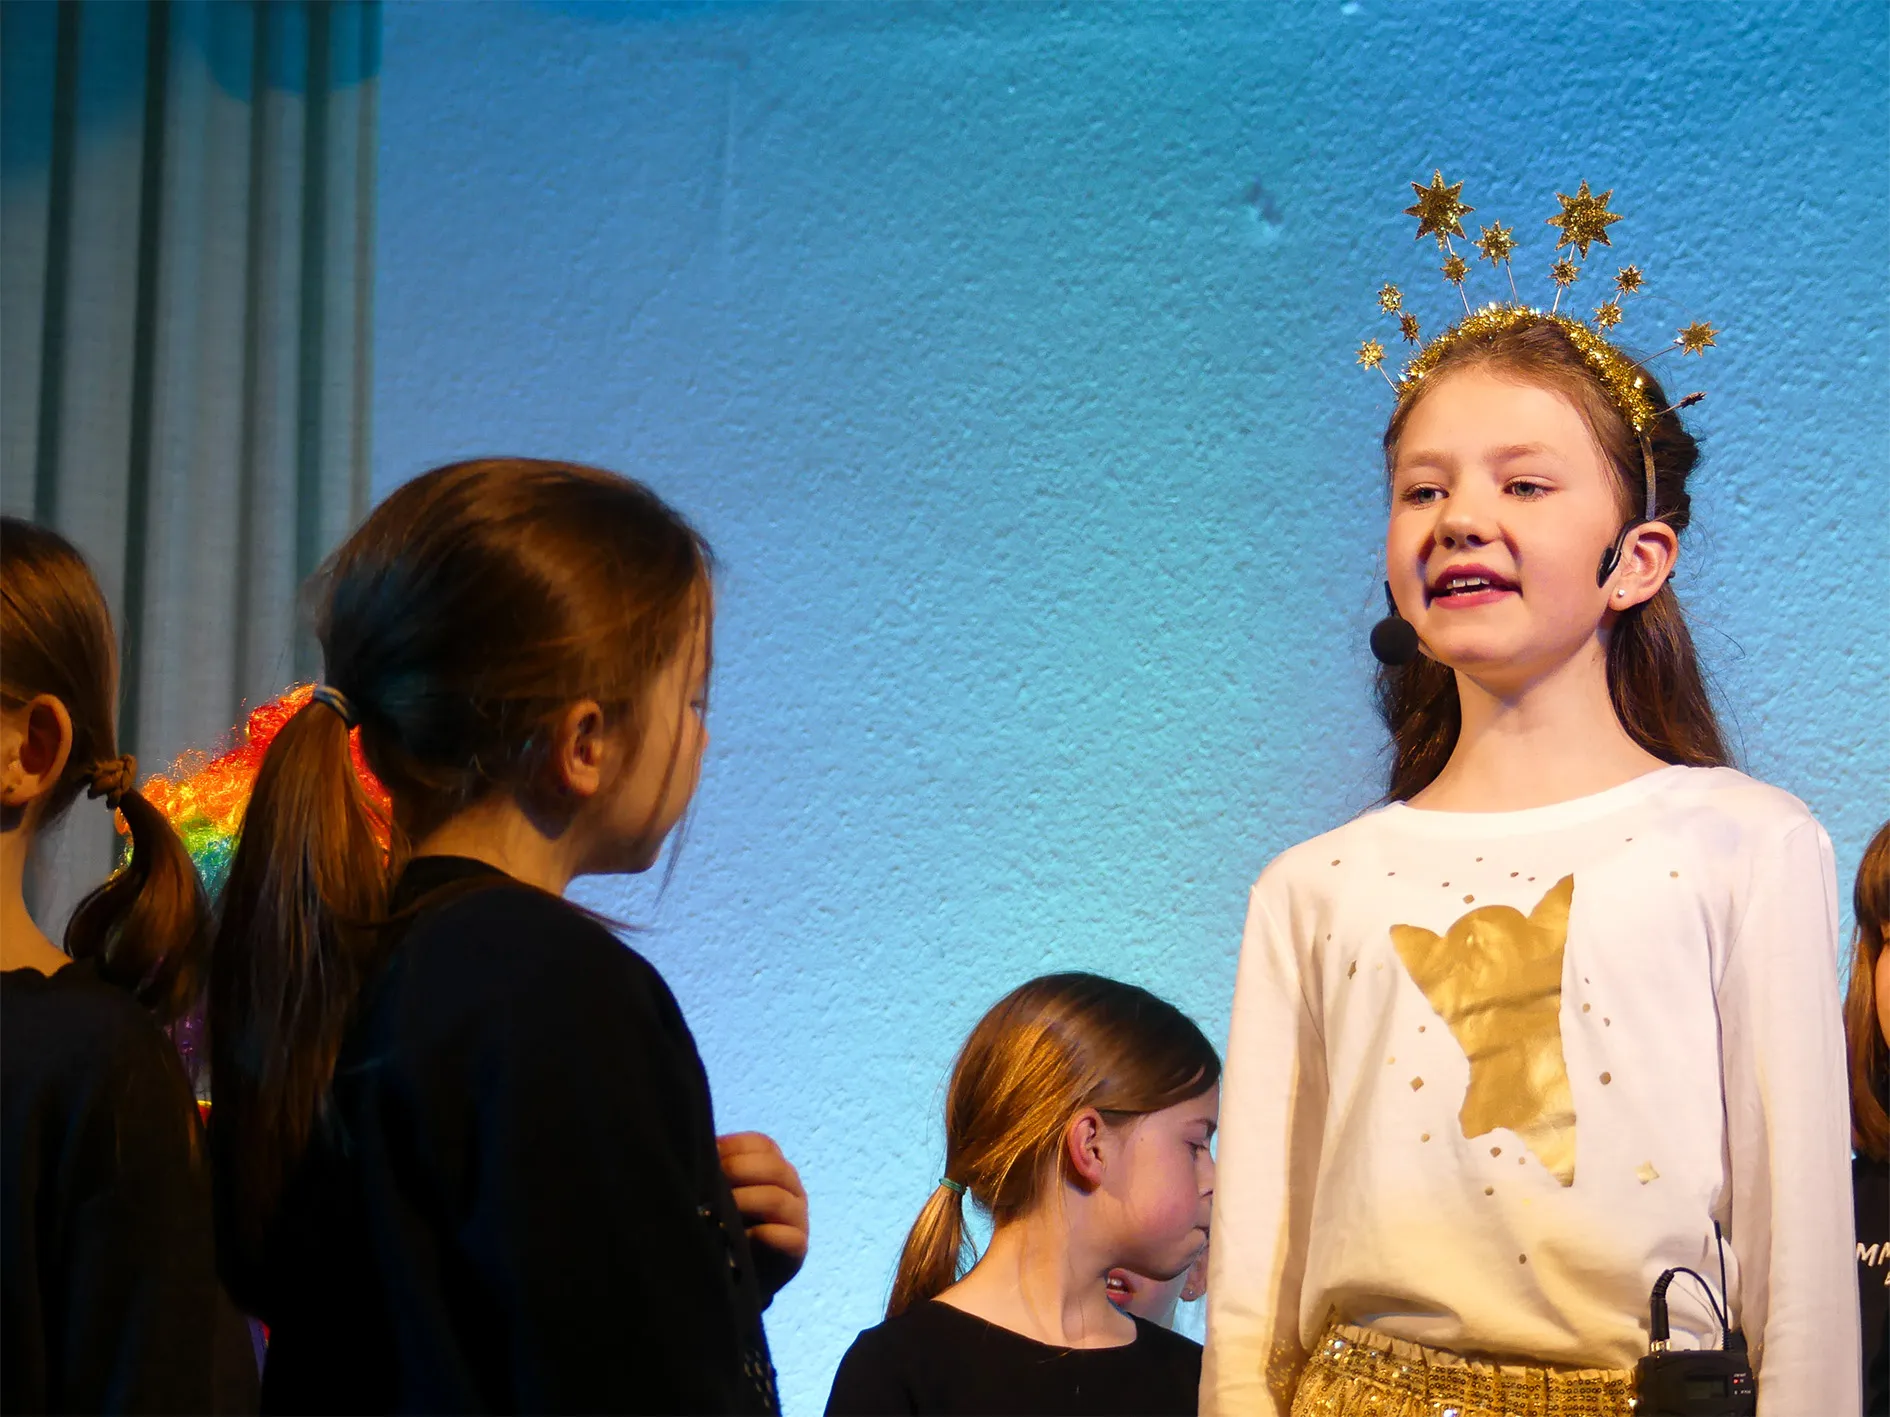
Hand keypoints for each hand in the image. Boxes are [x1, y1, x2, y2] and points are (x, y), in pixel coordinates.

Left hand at [717, 1131, 807, 1299]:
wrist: (741, 1276)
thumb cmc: (727, 1225)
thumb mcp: (722, 1192)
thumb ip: (715, 1173)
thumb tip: (694, 1155)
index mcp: (774, 1166)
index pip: (760, 1144)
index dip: (732, 1148)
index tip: (705, 1159)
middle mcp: (791, 1186)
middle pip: (772, 1167)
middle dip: (736, 1171)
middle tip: (707, 1186)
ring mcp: (798, 1216)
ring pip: (777, 1199)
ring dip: (743, 1203)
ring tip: (716, 1213)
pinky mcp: (798, 1247)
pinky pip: (786, 1238)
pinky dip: (760, 1237)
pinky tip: (738, 1240)